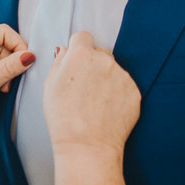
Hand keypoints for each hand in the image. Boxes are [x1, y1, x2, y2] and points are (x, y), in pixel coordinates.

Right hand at [44, 31, 141, 158]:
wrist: (87, 147)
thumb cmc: (63, 120)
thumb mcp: (49, 87)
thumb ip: (58, 62)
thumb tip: (65, 51)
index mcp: (80, 55)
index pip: (83, 37)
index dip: (78, 49)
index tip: (77, 63)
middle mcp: (104, 60)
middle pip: (99, 55)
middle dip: (92, 67)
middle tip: (84, 90)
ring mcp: (122, 76)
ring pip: (113, 71)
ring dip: (106, 81)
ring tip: (96, 105)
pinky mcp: (135, 92)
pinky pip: (125, 87)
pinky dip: (118, 96)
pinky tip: (107, 111)